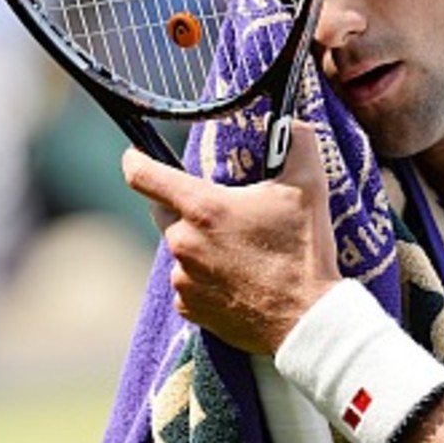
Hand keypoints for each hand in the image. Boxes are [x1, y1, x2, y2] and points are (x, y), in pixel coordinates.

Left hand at [121, 122, 340, 352]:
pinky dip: (204, 278)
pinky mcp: (190, 309)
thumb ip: (297, 142)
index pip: (143, 174)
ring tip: (239, 252)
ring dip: (199, 245)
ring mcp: (183, 279)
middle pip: (163, 212)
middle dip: (183, 206)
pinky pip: (187, 284)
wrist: (307, 319)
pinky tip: (235, 280)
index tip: (135, 154)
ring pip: (179, 250)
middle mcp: (183, 242)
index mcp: (203, 208)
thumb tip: (294, 123)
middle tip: (219, 211)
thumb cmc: (304, 252)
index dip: (135, 158)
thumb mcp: (308, 186)